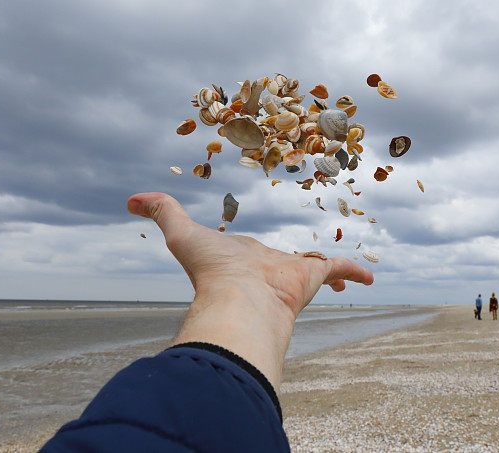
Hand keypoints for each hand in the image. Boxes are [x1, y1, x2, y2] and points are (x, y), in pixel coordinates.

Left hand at [126, 192, 373, 387]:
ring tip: (339, 277)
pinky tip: (368, 279)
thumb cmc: (210, 270)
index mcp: (243, 260)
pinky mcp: (314, 276)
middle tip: (302, 268)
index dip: (251, 252)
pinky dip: (354, 273)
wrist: (240, 300)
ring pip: (316, 270)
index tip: (253, 253)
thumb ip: (161, 211)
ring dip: (328, 274)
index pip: (250, 254)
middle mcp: (270, 269)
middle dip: (293, 268)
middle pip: (285, 264)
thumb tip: (130, 199)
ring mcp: (293, 274)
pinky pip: (340, 270)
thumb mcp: (180, 232)